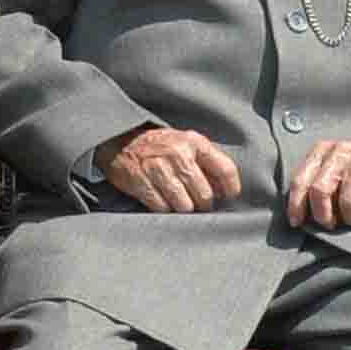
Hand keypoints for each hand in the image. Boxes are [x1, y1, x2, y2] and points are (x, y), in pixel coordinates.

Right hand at [99, 128, 242, 213]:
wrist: (120, 141)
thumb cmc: (160, 146)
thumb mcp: (186, 143)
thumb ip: (208, 162)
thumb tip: (226, 190)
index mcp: (194, 142)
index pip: (225, 169)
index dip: (230, 189)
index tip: (228, 197)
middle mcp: (178, 154)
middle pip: (205, 195)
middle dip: (202, 204)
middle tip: (197, 202)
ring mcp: (159, 169)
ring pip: (185, 206)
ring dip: (183, 208)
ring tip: (178, 200)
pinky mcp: (142, 183)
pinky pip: (163, 208)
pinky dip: (164, 209)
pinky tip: (161, 200)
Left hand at [285, 137, 350, 230]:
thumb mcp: (332, 169)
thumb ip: (315, 183)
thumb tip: (298, 215)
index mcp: (322, 150)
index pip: (300, 180)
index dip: (296, 205)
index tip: (297, 223)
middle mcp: (340, 150)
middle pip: (319, 190)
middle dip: (322, 215)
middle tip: (330, 225)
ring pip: (347, 199)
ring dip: (350, 217)